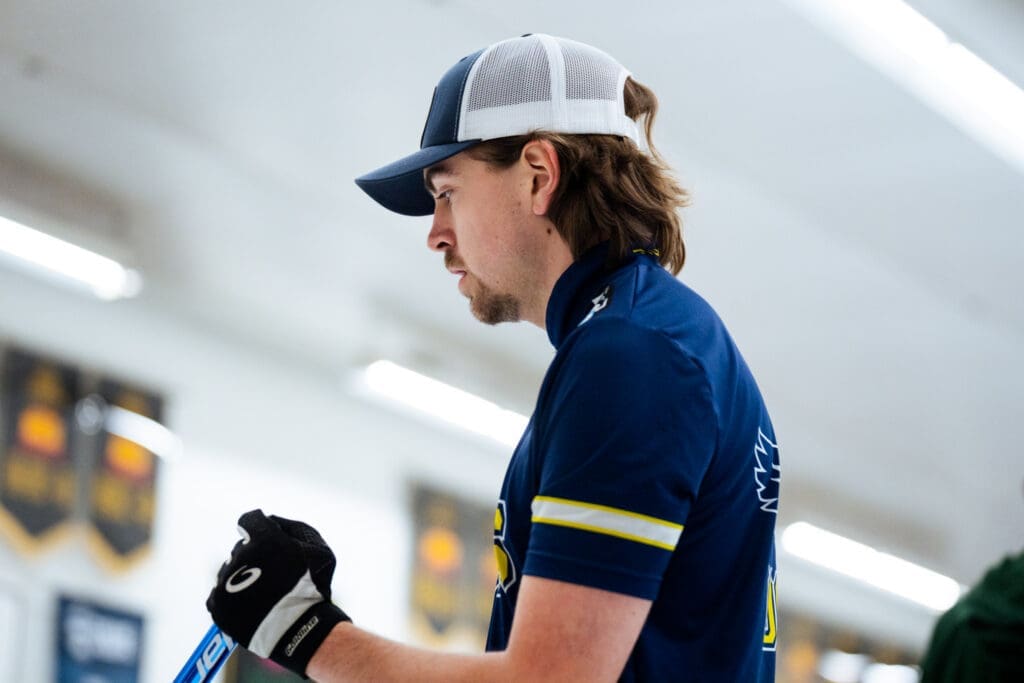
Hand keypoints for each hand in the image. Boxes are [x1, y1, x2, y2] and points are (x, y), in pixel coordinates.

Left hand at [206, 510, 350, 676]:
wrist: (297, 630)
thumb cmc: (312, 588)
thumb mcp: (319, 550)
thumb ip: (293, 529)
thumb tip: (271, 521)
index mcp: (263, 539)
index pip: (249, 520)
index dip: (258, 528)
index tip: (266, 539)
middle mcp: (239, 556)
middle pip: (240, 548)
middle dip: (254, 555)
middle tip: (272, 573)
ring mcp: (225, 581)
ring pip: (228, 570)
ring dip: (241, 576)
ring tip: (261, 593)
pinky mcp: (217, 605)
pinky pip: (218, 594)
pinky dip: (230, 597)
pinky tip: (248, 603)